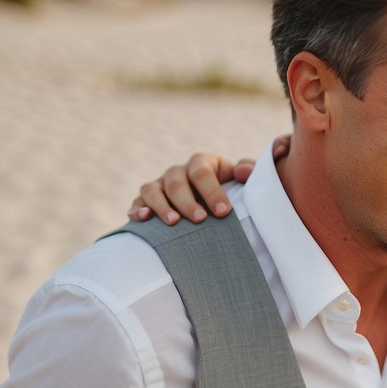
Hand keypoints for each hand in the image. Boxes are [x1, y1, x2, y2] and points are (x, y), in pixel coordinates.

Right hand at [127, 134, 290, 224]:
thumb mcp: (242, 181)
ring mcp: (160, 185)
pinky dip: (137, 209)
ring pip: (152, 189)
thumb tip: (247, 171)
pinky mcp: (147, 200)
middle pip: (176, 181)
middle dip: (187, 201)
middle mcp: (178, 171)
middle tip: (200, 220)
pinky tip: (141, 220)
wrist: (212, 202)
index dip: (212, 191)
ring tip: (174, 224)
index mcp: (203, 163)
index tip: (224, 211)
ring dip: (161, 205)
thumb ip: (249, 172)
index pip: (203, 172)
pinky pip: (137, 202)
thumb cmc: (231, 191)